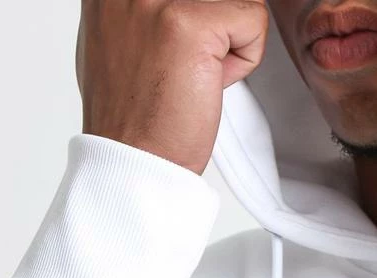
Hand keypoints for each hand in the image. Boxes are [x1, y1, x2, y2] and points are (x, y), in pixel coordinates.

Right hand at [76, 0, 268, 174]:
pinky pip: (253, 20)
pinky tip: (209, 84)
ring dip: (229, 41)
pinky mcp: (190, 24)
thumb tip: (177, 0)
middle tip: (185, 67)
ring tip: (193, 75)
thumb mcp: (123, 41)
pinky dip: (245, 61)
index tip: (176, 50)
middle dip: (215, 26)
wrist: (134, 162)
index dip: (198, 18)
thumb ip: (147, 9)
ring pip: (235, 0)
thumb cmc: (135, 117)